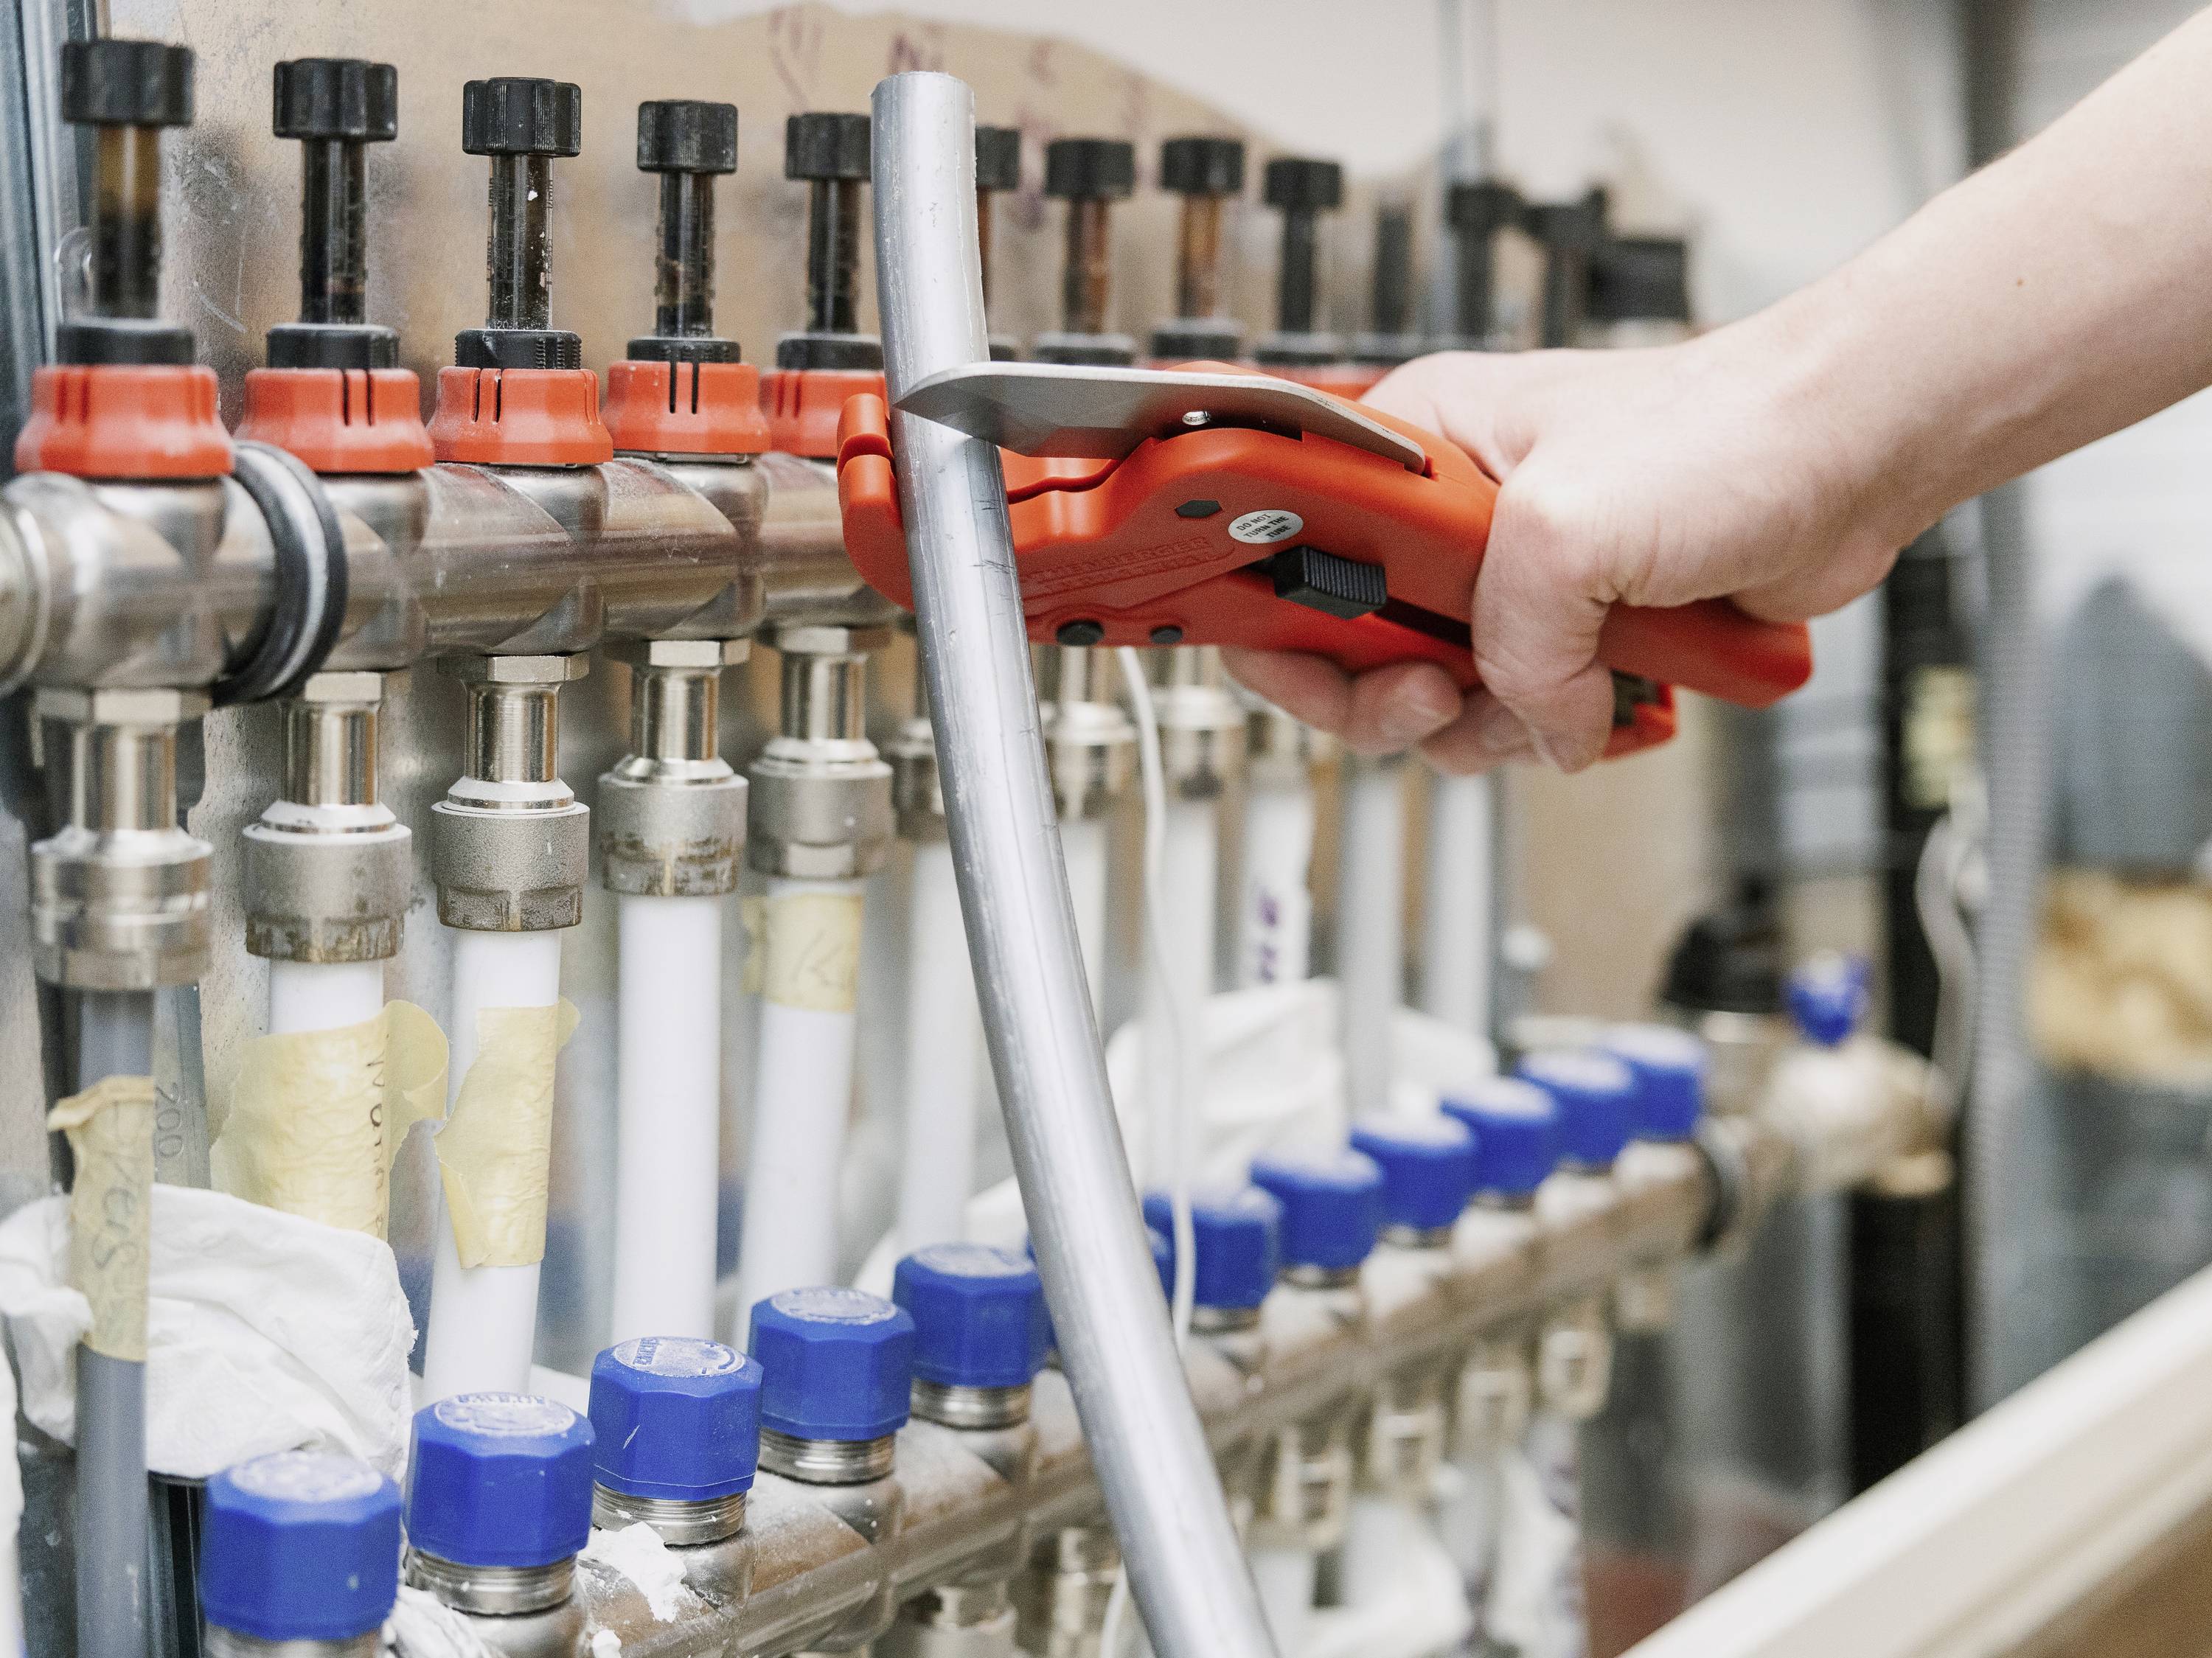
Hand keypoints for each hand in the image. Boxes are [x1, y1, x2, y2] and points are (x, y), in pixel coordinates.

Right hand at [1223, 328, 1909, 772]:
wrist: (1851, 455)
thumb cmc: (1728, 430)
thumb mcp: (1565, 529)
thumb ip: (1508, 642)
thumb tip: (1523, 718)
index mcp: (1414, 446)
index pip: (1288, 543)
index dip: (1277, 613)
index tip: (1301, 661)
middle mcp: (1448, 512)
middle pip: (1353, 643)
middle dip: (1397, 692)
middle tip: (1439, 695)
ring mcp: (1511, 577)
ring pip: (1438, 695)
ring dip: (1491, 723)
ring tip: (1553, 697)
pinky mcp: (1573, 629)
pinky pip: (1519, 713)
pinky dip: (1555, 730)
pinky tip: (1604, 700)